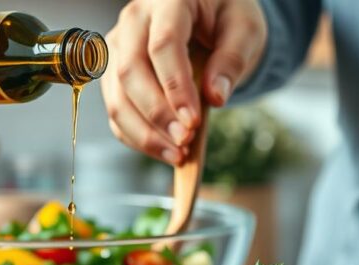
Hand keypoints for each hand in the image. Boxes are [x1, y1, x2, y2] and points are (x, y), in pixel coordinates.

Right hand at [101, 0, 267, 164]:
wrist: (208, 15)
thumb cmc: (226, 17)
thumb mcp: (244, 30)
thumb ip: (232, 59)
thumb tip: (215, 98)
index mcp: (167, 0)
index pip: (163, 46)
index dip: (176, 87)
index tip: (193, 122)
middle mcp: (133, 21)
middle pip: (131, 72)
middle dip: (157, 115)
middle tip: (184, 142)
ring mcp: (118, 47)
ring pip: (117, 96)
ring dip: (143, 133)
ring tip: (176, 154)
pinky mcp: (113, 72)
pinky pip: (116, 110)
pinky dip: (136, 136)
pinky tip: (162, 150)